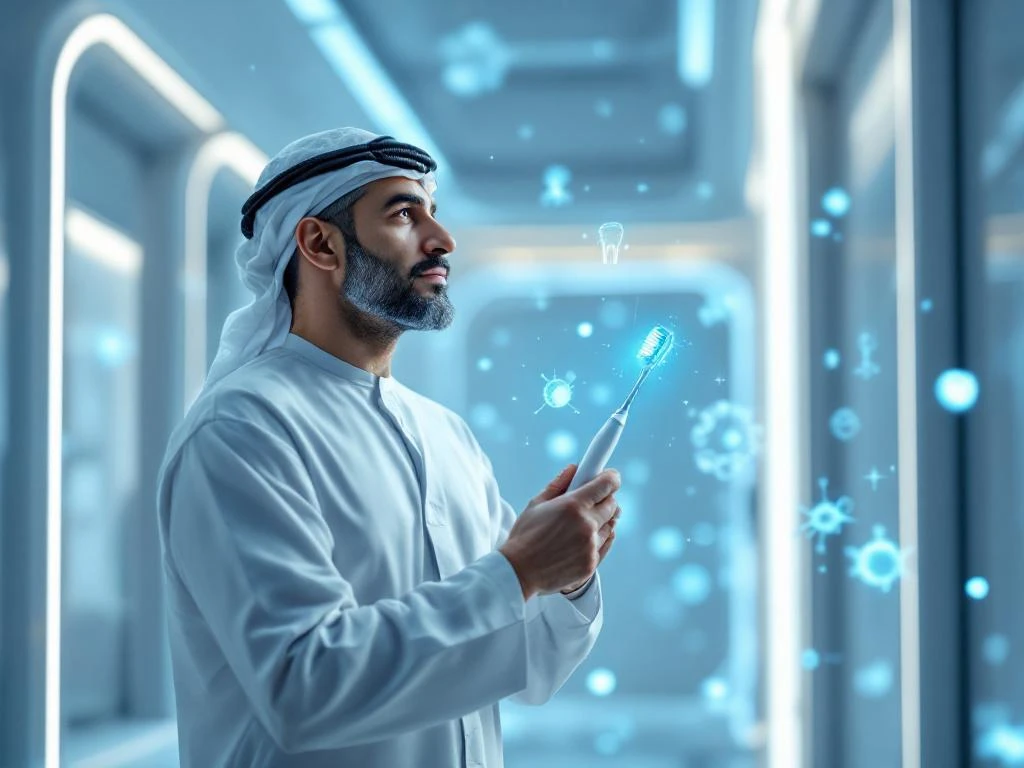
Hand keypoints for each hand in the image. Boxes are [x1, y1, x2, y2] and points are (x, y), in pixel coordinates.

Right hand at [499, 464, 620, 600]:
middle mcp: (587, 525)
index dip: (610, 478)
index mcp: (573, 506)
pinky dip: (598, 539)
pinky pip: (605, 545)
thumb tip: (574, 468)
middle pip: (612, 505)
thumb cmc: (524, 536)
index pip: (606, 485)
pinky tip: (584, 538)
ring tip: (582, 524)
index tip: (610, 477)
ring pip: (610, 526)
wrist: (518, 572)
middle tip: (592, 500)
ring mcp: (591, 547)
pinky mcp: (591, 564)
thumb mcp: (536, 504)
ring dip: (602, 521)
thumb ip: (558, 484)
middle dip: (604, 499)